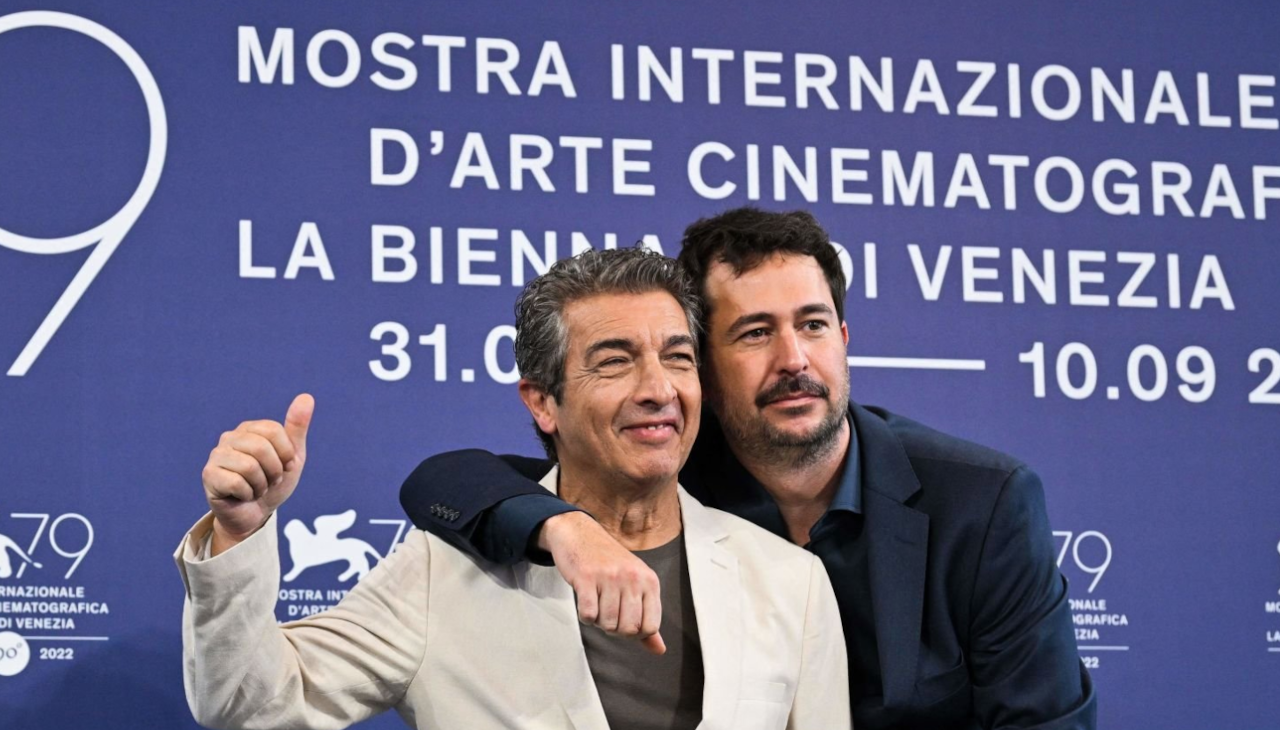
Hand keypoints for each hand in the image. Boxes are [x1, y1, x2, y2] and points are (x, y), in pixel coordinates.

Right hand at [201, 393, 313, 554]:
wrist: (256, 514)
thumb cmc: (274, 483)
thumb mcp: (292, 456)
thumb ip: (297, 427)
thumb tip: (306, 397)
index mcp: (250, 428)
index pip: (274, 431)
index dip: (286, 453)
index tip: (285, 466)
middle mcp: (230, 437)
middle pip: (262, 448)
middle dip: (274, 471)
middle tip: (270, 481)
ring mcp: (216, 456)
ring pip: (249, 466)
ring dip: (261, 485)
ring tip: (256, 488)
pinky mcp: (209, 475)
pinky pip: (235, 482)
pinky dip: (247, 494)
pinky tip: (242, 496)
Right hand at [540, 511, 665, 654]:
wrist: (580, 535)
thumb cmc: (610, 564)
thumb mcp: (636, 585)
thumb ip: (647, 618)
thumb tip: (659, 650)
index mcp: (649, 581)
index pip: (650, 627)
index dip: (635, 633)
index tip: (625, 622)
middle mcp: (633, 578)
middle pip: (628, 629)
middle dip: (615, 629)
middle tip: (608, 612)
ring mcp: (610, 577)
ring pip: (608, 624)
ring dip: (599, 621)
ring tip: (597, 603)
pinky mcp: (586, 578)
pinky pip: (588, 615)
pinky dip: (585, 616)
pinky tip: (586, 601)